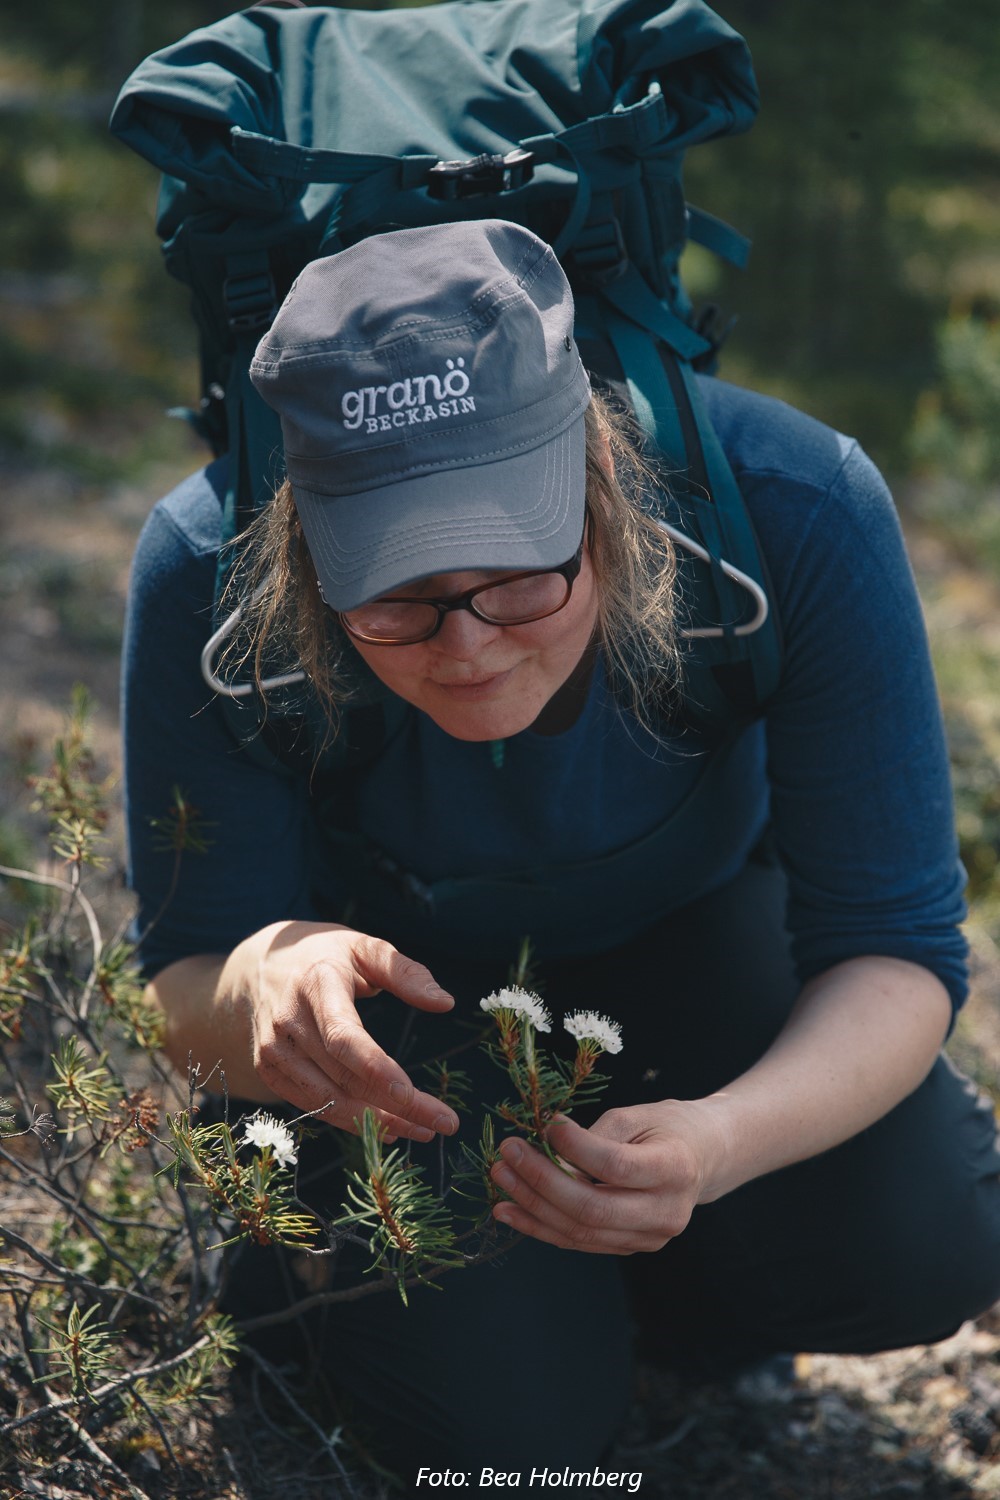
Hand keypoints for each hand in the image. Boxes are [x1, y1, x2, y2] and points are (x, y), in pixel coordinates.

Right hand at [225, 920, 459, 1142]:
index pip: (343, 1037)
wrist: (260, 965)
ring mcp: (273, 1050)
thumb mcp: (364, 947)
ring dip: (376, 1122)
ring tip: (422, 1129)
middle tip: (443, 1123)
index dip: (376, 1069)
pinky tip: (385, 1125)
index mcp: (316, 984)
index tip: (412, 1094)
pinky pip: (312, 1105)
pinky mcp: (268, 1070)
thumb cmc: (325, 955)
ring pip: (328, 1100)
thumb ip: (404, 972)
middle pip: (344, 1077)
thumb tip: (445, 1003)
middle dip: (396, 1106)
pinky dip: (349, 1120)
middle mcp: (288, 1021)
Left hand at [489, 1100, 726, 1253]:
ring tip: (500, 1179)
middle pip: (593, 1208)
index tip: (545, 1124)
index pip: (616, 1166)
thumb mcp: (637, 1115)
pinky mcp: (630, 1246)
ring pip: (581, 1231)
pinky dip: (540, 1227)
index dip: (575, 1148)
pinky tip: (510, 1210)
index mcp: (674, 1169)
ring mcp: (649, 1237)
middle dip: (541, 1182)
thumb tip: (546, 1149)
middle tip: (507, 1154)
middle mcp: (666, 1212)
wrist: (701, 1157)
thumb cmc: (666, 1127)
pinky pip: (579, 1241)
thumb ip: (596, 1135)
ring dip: (532, 1206)